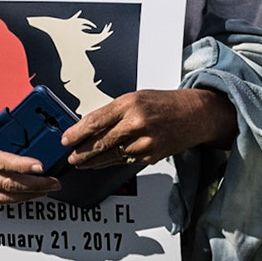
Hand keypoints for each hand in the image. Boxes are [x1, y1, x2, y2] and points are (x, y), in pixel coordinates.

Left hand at [63, 88, 234, 167]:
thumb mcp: (136, 98)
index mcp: (130, 104)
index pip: (95, 120)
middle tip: (71, 156)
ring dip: (93, 161)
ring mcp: (144, 141)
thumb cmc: (165, 104)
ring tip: (82, 162)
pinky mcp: (150, 155)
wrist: (195, 114)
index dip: (76, 133)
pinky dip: (112, 162)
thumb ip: (114, 112)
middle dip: (81, 152)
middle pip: (100, 142)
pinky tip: (103, 162)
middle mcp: (136, 122)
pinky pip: (124, 161)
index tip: (66, 139)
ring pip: (110, 156)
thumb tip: (90, 127)